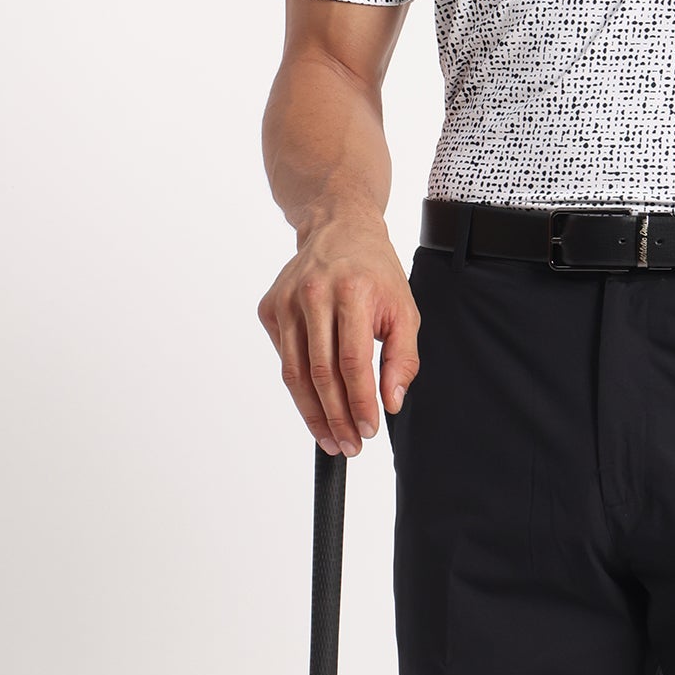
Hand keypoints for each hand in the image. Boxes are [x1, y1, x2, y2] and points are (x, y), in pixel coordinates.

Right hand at [258, 215, 418, 453]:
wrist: (338, 229)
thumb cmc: (375, 273)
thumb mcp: (404, 309)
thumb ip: (403, 358)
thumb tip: (391, 402)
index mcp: (352, 292)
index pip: (353, 362)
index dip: (360, 403)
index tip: (369, 431)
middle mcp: (314, 295)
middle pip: (321, 373)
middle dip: (336, 418)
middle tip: (350, 445)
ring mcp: (286, 302)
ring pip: (295, 373)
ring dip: (313, 414)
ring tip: (330, 440)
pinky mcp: (270, 309)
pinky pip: (284, 360)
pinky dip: (299, 387)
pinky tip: (316, 404)